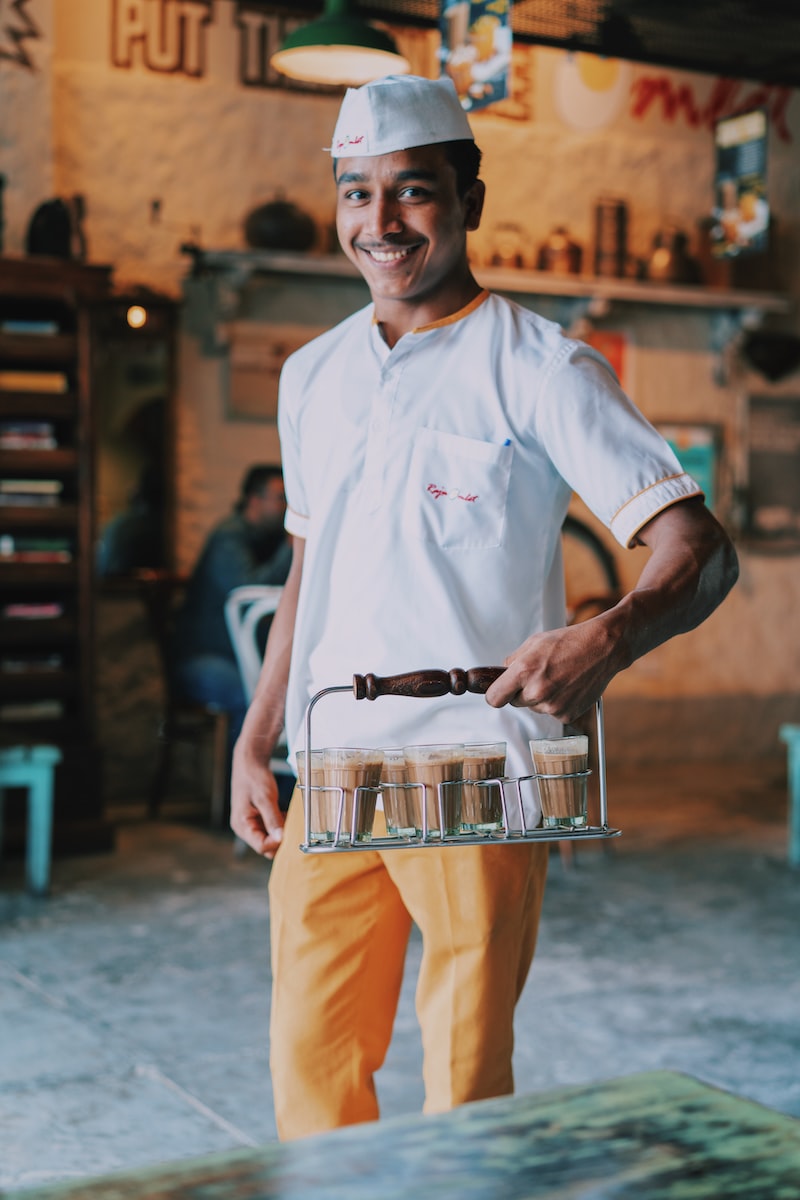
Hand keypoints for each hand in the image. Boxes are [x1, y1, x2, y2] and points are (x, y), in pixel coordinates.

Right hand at [230, 737, 285, 857]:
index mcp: (242, 825)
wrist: (249, 762)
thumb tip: (281, 838)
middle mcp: (244, 828)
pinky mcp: (257, 819)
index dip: (277, 842)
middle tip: (292, 826)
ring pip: (269, 839)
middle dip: (280, 839)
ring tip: (287, 817)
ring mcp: (250, 824)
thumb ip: (273, 819)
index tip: (290, 832)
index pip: (261, 846)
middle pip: (265, 846)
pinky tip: (284, 815)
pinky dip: (279, 825)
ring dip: (281, 832)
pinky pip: (270, 830)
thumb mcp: (265, 798)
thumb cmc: (253, 777)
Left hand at [484, 618, 619, 723]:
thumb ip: (513, 661)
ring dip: (541, 697)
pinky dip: (558, 703)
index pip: (494, 698)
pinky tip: (568, 686)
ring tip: (559, 678)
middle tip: (541, 675)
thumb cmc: (570, 642)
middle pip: (515, 702)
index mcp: (524, 671)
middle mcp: (537, 691)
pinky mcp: (567, 715)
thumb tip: (501, 675)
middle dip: (522, 691)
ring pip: (535, 707)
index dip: (495, 695)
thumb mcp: (534, 643)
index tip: (499, 692)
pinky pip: (553, 712)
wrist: (602, 649)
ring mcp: (553, 706)